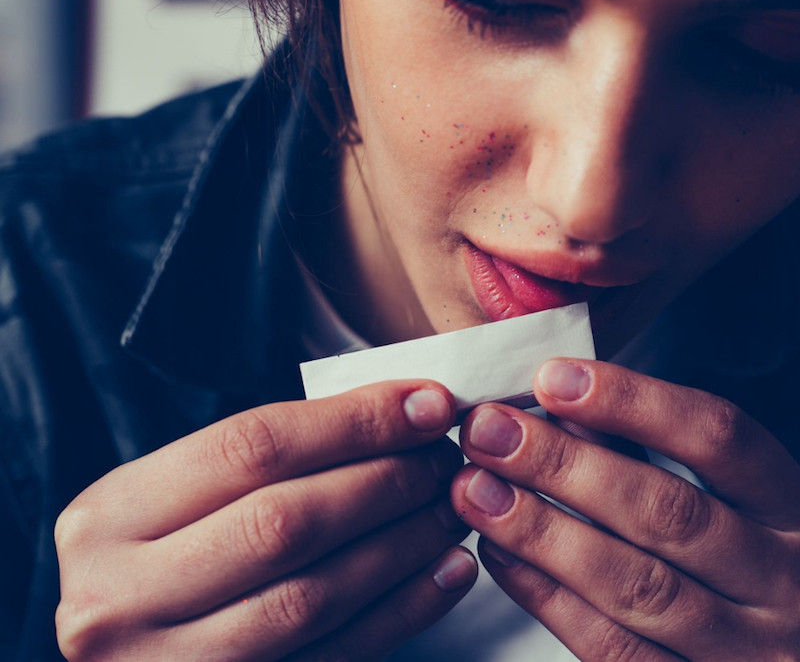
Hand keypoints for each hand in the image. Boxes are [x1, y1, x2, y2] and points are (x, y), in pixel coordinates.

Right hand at [55, 381, 476, 660]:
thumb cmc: (157, 562)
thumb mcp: (171, 501)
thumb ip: (261, 460)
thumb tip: (396, 412)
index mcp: (107, 519)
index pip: (250, 448)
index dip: (353, 421)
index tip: (427, 403)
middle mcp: (120, 599)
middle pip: (284, 522)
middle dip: (385, 482)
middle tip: (445, 458)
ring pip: (313, 597)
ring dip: (402, 545)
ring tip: (452, 507)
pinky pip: (334, 659)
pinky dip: (403, 612)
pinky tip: (447, 571)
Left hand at [452, 359, 799, 660]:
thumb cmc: (730, 567)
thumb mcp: (720, 504)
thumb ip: (649, 455)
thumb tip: (553, 403)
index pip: (721, 437)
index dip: (631, 401)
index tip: (550, 378)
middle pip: (669, 511)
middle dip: (564, 465)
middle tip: (489, 432)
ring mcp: (759, 656)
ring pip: (634, 585)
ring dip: (540, 530)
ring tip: (476, 489)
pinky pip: (609, 646)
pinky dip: (544, 595)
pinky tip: (498, 553)